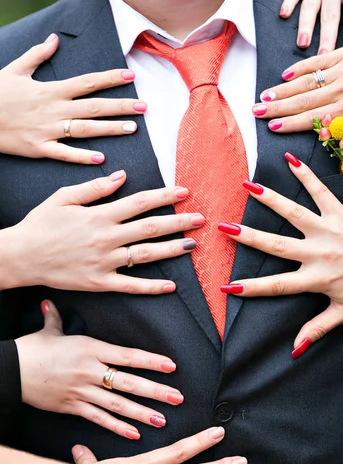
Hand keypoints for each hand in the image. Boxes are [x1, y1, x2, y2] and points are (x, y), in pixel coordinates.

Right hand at [0, 34, 145, 162]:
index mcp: (51, 89)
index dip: (110, 79)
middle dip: (120, 106)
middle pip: (94, 107)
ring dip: (110, 129)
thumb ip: (38, 55)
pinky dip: (82, 156)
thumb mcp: (16, 68)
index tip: (130, 77)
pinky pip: (64, 153)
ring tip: (132, 129)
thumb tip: (55, 40)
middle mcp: (54, 109)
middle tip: (143, 107)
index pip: (87, 82)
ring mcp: (48, 129)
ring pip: (85, 129)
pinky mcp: (40, 148)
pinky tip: (101, 159)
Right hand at [4, 171, 202, 293]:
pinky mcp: (100, 282)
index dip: (165, 197)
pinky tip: (171, 286)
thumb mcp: (63, 197)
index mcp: (99, 215)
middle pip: (150, 228)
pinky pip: (131, 286)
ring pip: (146, 255)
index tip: (184, 193)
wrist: (21, 256)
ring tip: (193, 245)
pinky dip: (151, 286)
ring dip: (172, 249)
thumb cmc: (40, 224)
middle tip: (201, 220)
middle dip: (179, 222)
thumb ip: (95, 188)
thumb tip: (122, 176)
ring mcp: (105, 262)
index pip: (140, 203)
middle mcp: (106, 238)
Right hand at [16, 301, 184, 438]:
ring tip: (162, 420)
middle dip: (155, 391)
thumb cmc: (32, 349)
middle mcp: (91, 371)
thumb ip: (56, 317)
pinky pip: (99, 419)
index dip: (151, 361)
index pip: (128, 355)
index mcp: (91, 348)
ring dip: (141, 413)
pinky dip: (117, 427)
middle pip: (129, 382)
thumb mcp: (49, 331)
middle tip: (177, 398)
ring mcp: (83, 391)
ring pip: (118, 404)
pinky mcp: (73, 407)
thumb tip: (49, 303)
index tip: (171, 366)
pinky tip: (134, 434)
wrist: (11, 371)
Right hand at [218, 155, 342, 354]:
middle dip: (248, 237)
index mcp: (317, 280)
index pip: (277, 286)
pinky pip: (321, 192)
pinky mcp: (341, 213)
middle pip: (277, 246)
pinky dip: (307, 176)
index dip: (251, 288)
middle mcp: (318, 253)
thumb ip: (317, 329)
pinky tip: (291, 160)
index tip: (226, 287)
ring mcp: (329, 230)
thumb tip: (294, 350)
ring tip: (248, 186)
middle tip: (224, 227)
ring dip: (270, 199)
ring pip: (295, 213)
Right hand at [253, 41, 342, 182]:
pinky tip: (285, 75)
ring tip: (263, 97)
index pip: (312, 119)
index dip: (291, 124)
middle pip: (302, 102)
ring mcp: (341, 72)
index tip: (271, 128)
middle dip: (276, 108)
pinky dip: (300, 68)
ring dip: (282, 90)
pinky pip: (318, 62)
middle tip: (255, 111)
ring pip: (306, 83)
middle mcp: (340, 92)